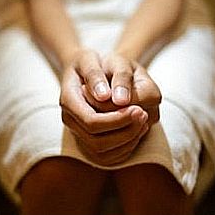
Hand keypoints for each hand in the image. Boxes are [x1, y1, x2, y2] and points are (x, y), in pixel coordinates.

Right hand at [59, 49, 148, 164]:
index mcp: (68, 100)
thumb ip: (95, 74)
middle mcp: (70, 120)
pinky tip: (138, 129)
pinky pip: (107, 156)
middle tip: (145, 114)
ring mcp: (77, 133)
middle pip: (97, 141)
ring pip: (102, 152)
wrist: (84, 70)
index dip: (117, 120)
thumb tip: (105, 96)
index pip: (92, 122)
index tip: (139, 108)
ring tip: (144, 120)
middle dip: (125, 131)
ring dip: (127, 140)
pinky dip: (126, 147)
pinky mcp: (88, 141)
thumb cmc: (89, 62)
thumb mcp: (90, 58)